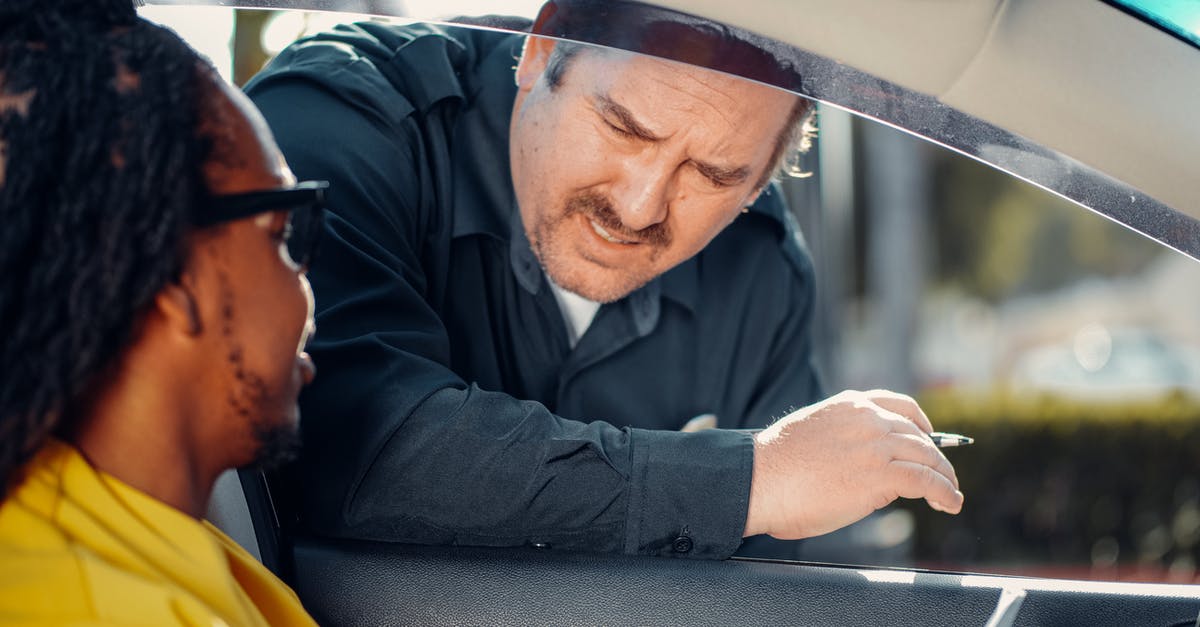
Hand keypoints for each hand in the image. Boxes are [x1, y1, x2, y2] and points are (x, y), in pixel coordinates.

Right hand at [742, 389, 963, 538]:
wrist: (758, 479)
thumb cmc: (774, 467)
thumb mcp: (814, 435)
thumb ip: (844, 440)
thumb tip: (864, 468)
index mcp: (849, 404)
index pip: (899, 406)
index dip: (921, 423)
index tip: (929, 437)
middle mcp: (868, 419)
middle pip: (918, 435)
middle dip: (936, 457)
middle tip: (944, 476)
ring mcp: (876, 446)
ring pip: (928, 458)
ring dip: (945, 478)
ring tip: (951, 494)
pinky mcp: (881, 475)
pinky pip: (926, 482)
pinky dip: (945, 493)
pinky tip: (950, 504)